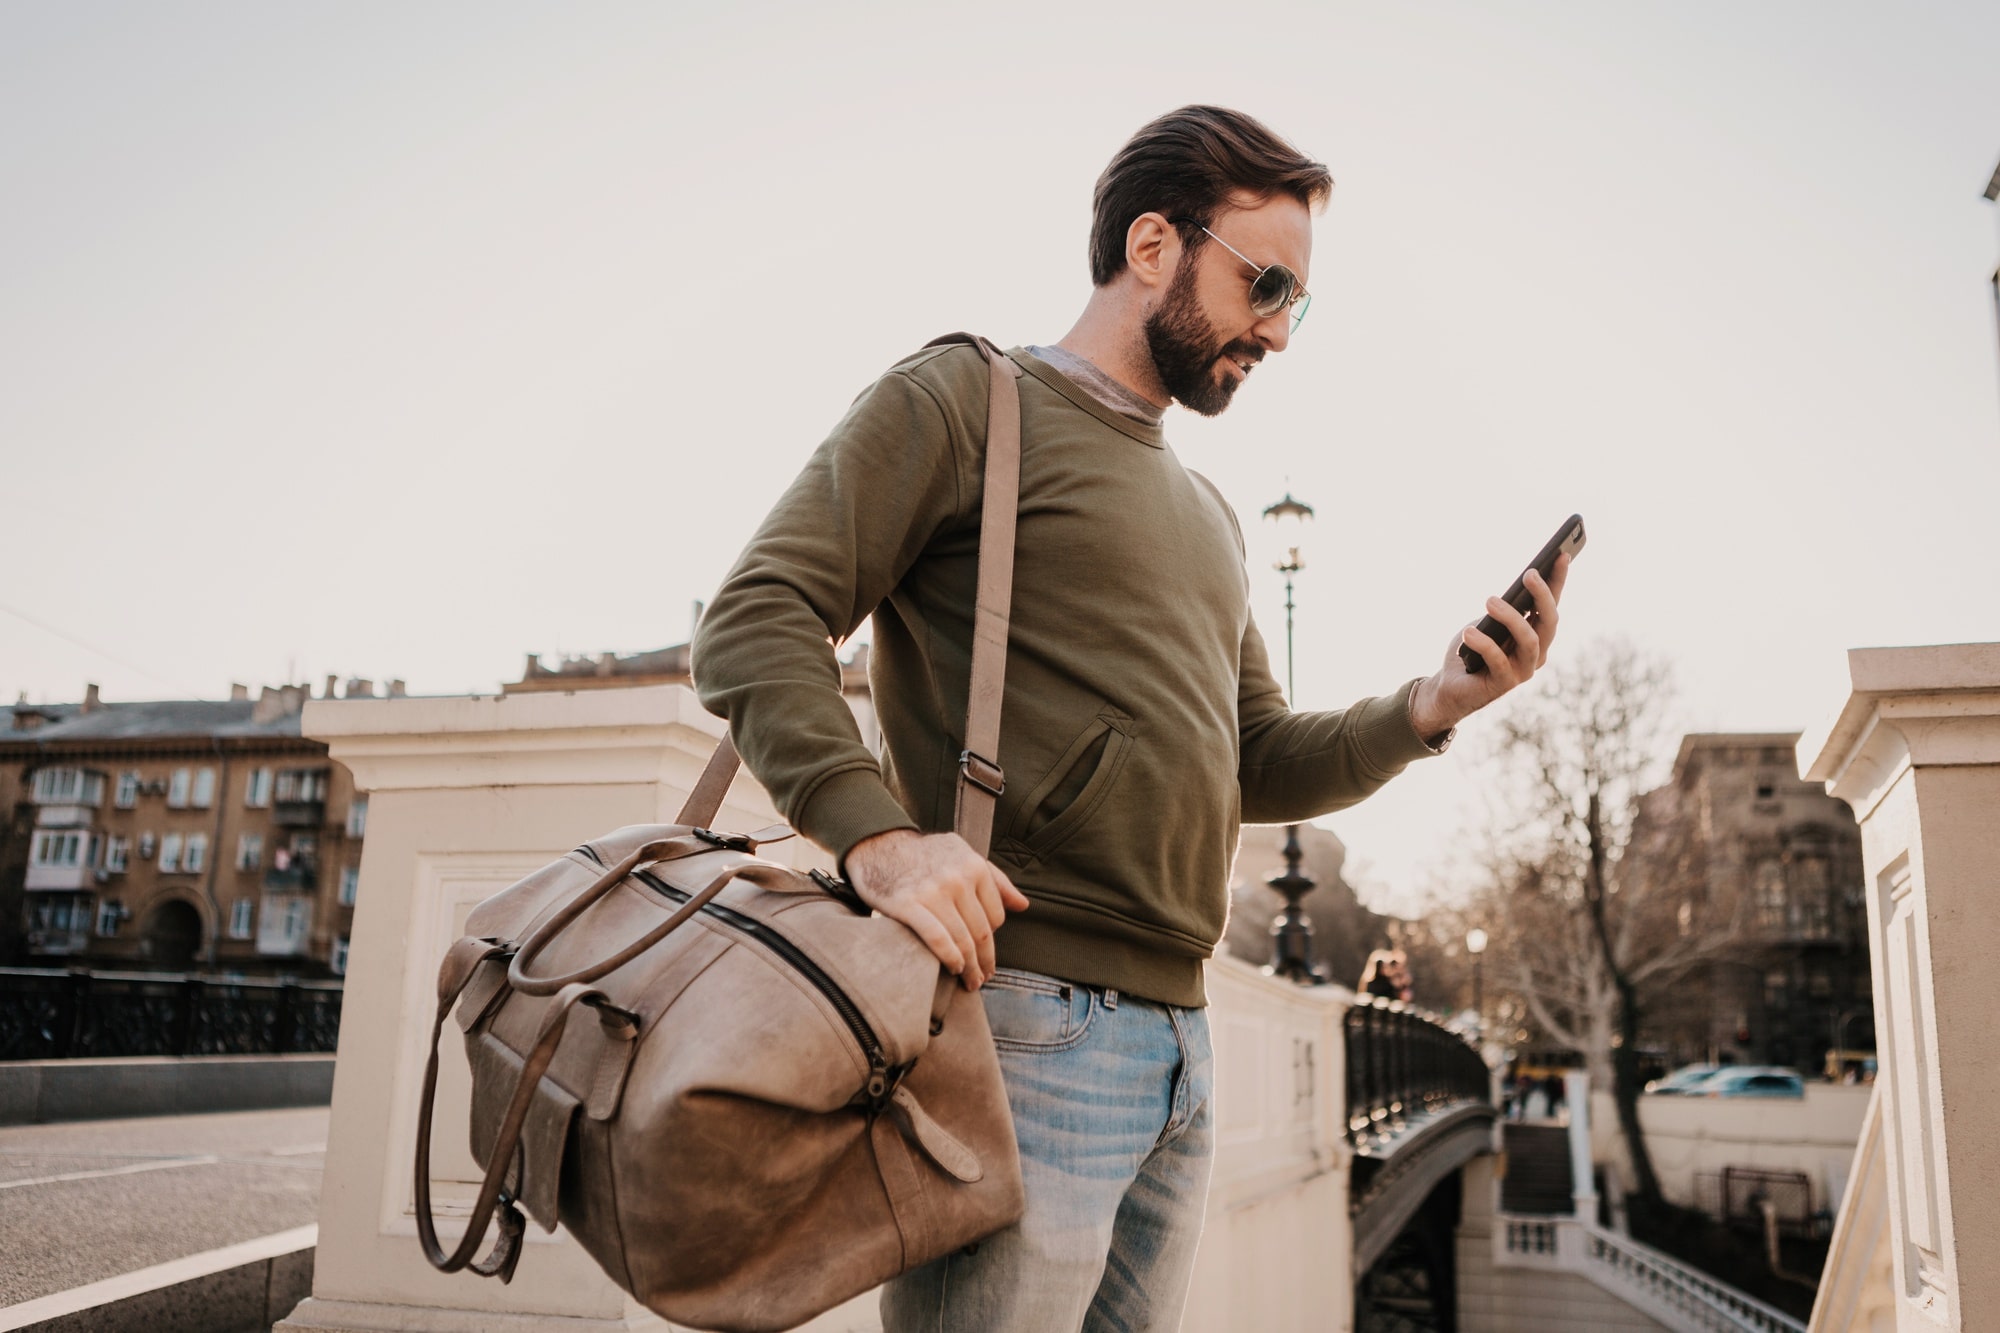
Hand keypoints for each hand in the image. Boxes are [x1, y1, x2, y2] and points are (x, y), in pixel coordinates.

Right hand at [843, 829, 1029, 989]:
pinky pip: (937, 939)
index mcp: (974, 866)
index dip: (992, 939)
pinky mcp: (908, 905)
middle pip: (981, 932)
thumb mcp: (963, 855)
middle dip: (985, 960)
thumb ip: (995, 879)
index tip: (987, 954)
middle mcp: (957, 879)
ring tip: (971, 981)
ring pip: (962, 940)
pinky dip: (950, 958)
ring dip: (970, 967)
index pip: (996, 916)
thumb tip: (1023, 905)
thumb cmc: (925, 854)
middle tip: (984, 977)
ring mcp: (933, 892)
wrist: (879, 844)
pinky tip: (954, 968)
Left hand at [1410, 553, 1569, 735]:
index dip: (1558, 581)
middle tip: (1529, 574)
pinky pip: (1498, 660)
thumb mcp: (1485, 623)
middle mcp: (1537, 653)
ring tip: (1490, 600)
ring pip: (1529, 640)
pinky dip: (1484, 644)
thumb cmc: (1470, 650)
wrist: (1450, 687)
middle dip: (1542, 595)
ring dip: (1511, 617)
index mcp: (1536, 635)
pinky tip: (1469, 632)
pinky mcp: (1504, 684)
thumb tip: (1508, 595)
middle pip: (1549, 621)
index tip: (1562, 554)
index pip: (1551, 605)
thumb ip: (1500, 611)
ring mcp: (1523, 670)